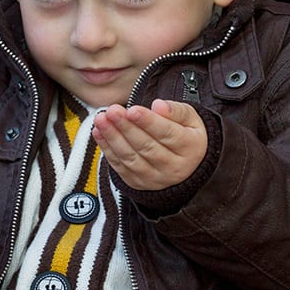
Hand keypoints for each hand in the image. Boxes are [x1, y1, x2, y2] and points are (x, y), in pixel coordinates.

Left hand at [92, 99, 206, 190]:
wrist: (187, 166)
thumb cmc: (186, 134)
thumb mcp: (191, 118)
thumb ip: (176, 110)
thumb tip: (158, 106)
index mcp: (190, 148)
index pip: (167, 134)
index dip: (149, 122)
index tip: (133, 110)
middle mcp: (174, 167)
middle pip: (146, 147)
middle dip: (126, 128)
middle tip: (112, 111)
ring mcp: (155, 178)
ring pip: (131, 158)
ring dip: (113, 138)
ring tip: (101, 119)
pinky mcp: (138, 183)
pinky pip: (120, 166)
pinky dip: (107, 149)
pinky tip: (99, 132)